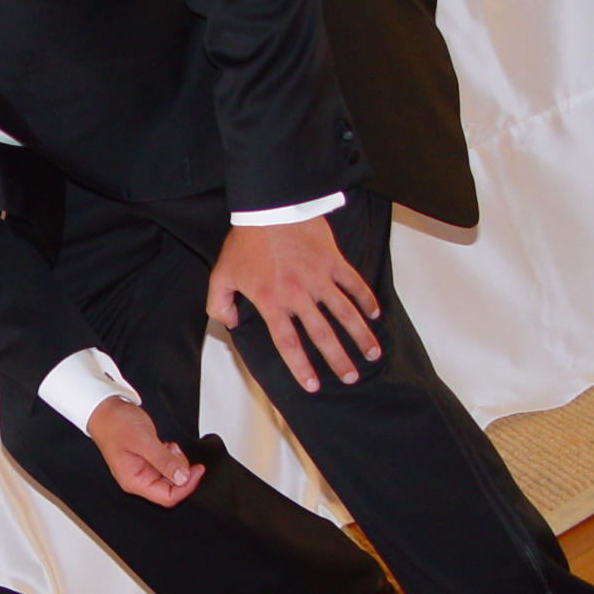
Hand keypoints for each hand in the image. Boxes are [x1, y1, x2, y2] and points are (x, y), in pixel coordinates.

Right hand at [86, 397, 204, 506]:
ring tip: (167, 445)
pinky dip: (171, 455)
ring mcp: (143, 470)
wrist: (105, 410)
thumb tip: (183, 478)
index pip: (167, 497)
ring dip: (176, 461)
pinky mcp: (147, 461)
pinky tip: (164, 445)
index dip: (186, 486)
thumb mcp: (143, 441)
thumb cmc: (116, 424)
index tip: (198, 470)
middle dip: (180, 470)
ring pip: (171, 476)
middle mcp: (138, 479)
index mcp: (134, 481)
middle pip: (171, 488)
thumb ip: (164, 461)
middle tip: (174, 450)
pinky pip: (166, 465)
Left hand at [206, 218, 380, 391]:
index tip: (313, 386)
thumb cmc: (245, 242)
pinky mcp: (333, 260)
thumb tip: (232, 325)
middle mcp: (298, 294)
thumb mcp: (221, 275)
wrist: (268, 207)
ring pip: (345, 312)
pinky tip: (374, 314)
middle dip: (338, 360)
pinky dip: (366, 299)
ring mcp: (319, 277)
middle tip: (351, 378)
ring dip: (360, 335)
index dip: (301, 367)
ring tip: (372, 354)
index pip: (288, 343)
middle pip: (323, 334)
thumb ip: (219, 305)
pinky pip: (353, 283)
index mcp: (272, 301)